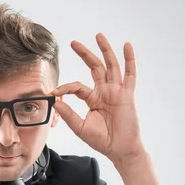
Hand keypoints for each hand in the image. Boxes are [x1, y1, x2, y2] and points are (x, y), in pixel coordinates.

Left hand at [52, 33, 145, 164]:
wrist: (119, 150)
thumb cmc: (102, 140)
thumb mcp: (80, 127)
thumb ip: (68, 115)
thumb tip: (55, 101)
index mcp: (93, 98)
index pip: (77, 86)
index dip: (66, 87)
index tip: (54, 92)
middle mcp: (105, 91)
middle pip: (94, 67)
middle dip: (85, 54)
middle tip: (73, 42)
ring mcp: (116, 91)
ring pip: (110, 66)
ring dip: (105, 50)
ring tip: (98, 35)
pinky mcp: (127, 95)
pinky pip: (129, 74)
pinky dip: (129, 60)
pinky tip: (127, 46)